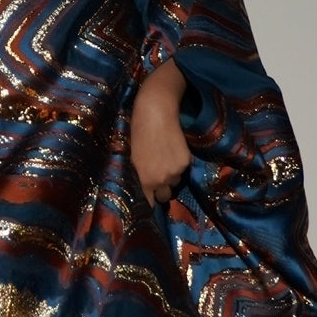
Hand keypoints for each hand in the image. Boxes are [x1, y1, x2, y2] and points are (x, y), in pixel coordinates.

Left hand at [129, 58, 190, 206]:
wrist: (155, 111)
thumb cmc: (136, 131)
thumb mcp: (131, 157)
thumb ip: (136, 176)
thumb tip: (141, 188)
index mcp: (142, 180)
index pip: (147, 204)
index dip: (147, 204)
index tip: (147, 199)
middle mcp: (159, 180)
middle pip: (163, 196)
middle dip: (159, 189)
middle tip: (155, 175)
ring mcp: (174, 172)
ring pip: (173, 183)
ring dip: (169, 176)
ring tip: (163, 159)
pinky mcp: (185, 162)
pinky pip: (182, 171)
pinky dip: (178, 164)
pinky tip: (171, 150)